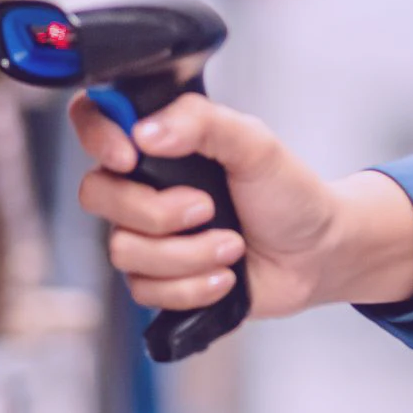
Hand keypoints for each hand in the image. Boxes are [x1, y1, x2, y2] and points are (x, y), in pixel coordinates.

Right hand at [69, 92, 412, 318]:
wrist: (316, 254)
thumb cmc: (289, 193)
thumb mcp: (256, 145)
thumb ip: (204, 123)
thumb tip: (147, 131)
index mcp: (163, 142)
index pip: (95, 121)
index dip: (97, 136)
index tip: (129, 156)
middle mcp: (146, 186)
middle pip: (99, 195)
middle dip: (157, 212)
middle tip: (207, 208)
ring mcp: (150, 235)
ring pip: (124, 251)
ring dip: (187, 255)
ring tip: (231, 247)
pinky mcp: (161, 281)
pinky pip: (145, 291)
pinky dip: (192, 287)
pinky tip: (225, 277)